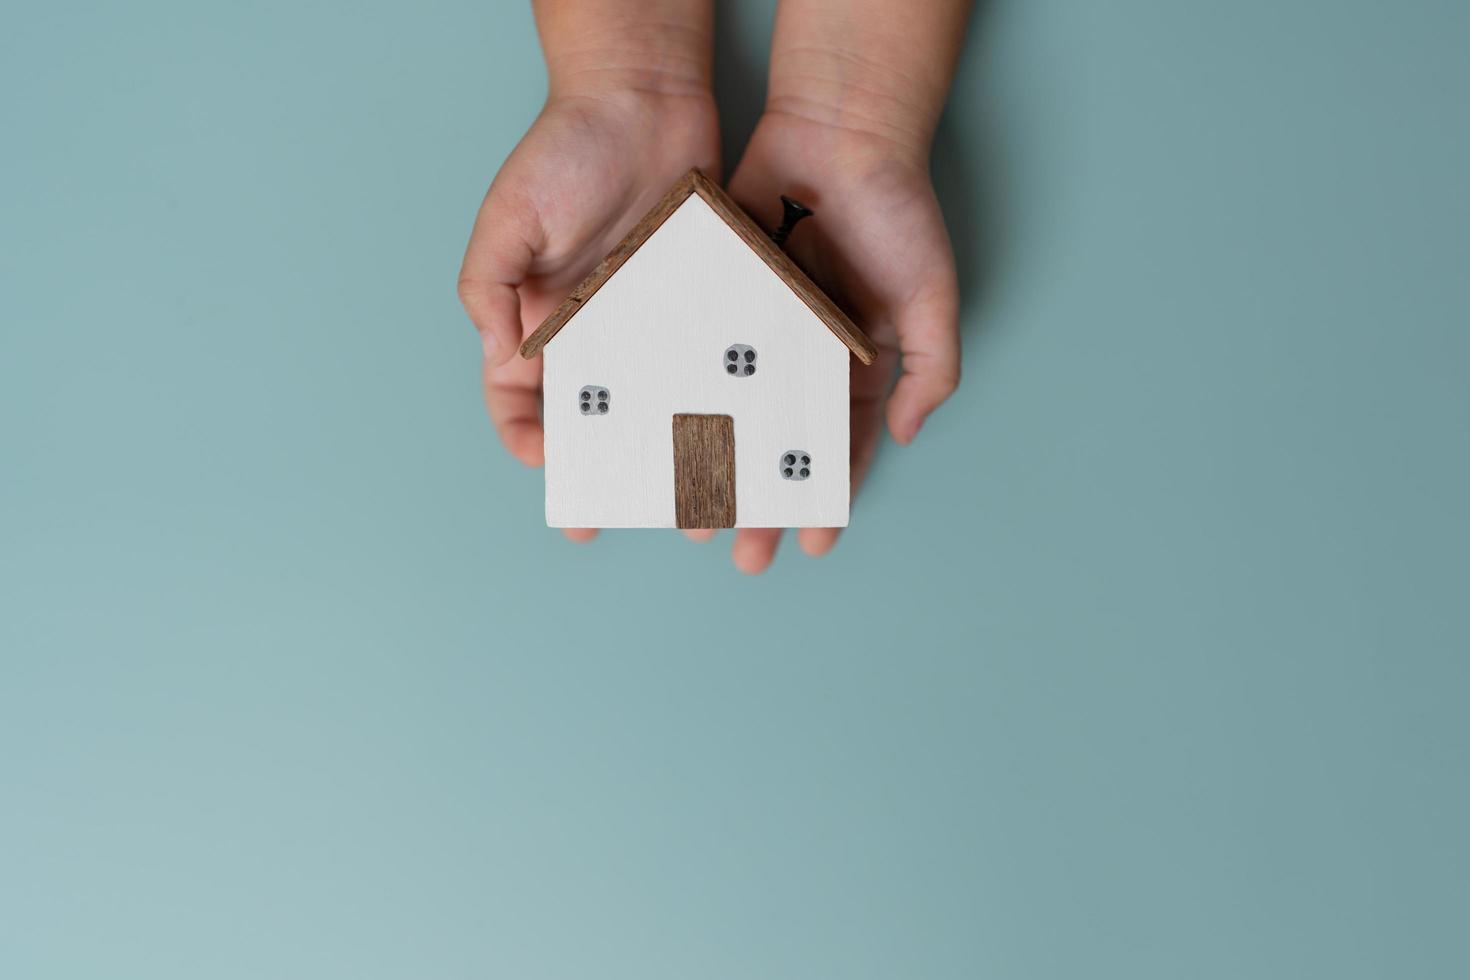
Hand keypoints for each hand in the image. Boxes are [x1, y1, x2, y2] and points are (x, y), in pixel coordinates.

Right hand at [458, 86, 718, 540]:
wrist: (647, 98)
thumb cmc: (566, 149)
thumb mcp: (509, 218)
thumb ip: (491, 290)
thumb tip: (504, 361)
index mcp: (534, 318)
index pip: (519, 399)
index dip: (529, 441)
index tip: (554, 473)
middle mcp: (590, 330)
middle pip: (590, 415)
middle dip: (599, 465)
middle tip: (618, 510)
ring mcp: (646, 321)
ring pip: (650, 402)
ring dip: (659, 444)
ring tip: (681, 484)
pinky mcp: (695, 304)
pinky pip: (701, 362)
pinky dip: (707, 398)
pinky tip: (724, 429)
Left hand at [687, 110, 958, 572]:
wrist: (836, 130)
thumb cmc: (894, 211)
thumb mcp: (932, 295)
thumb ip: (931, 369)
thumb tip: (908, 438)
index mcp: (854, 365)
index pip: (838, 448)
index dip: (825, 497)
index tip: (810, 544)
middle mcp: (800, 357)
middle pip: (775, 445)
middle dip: (760, 502)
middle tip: (740, 554)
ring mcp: (754, 330)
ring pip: (726, 414)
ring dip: (712, 466)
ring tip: (691, 516)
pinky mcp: (713, 298)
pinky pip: (692, 357)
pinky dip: (677, 398)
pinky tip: (659, 440)